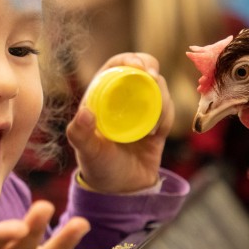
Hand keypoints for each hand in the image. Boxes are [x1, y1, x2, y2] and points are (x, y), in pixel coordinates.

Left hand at [67, 52, 173, 193]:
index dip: (129, 59)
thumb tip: (85, 112)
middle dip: (150, 67)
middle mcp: (123, 98)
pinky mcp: (159, 123)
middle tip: (152, 77)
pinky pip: (168, 111)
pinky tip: (155, 133)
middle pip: (142, 69)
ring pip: (159, 89)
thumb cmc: (98, 166)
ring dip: (161, 96)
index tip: (138, 65)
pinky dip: (166, 116)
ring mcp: (142, 109)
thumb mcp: (86, 151)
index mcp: (102, 95)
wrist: (120, 190)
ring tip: (151, 123)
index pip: (117, 66)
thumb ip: (80, 134)